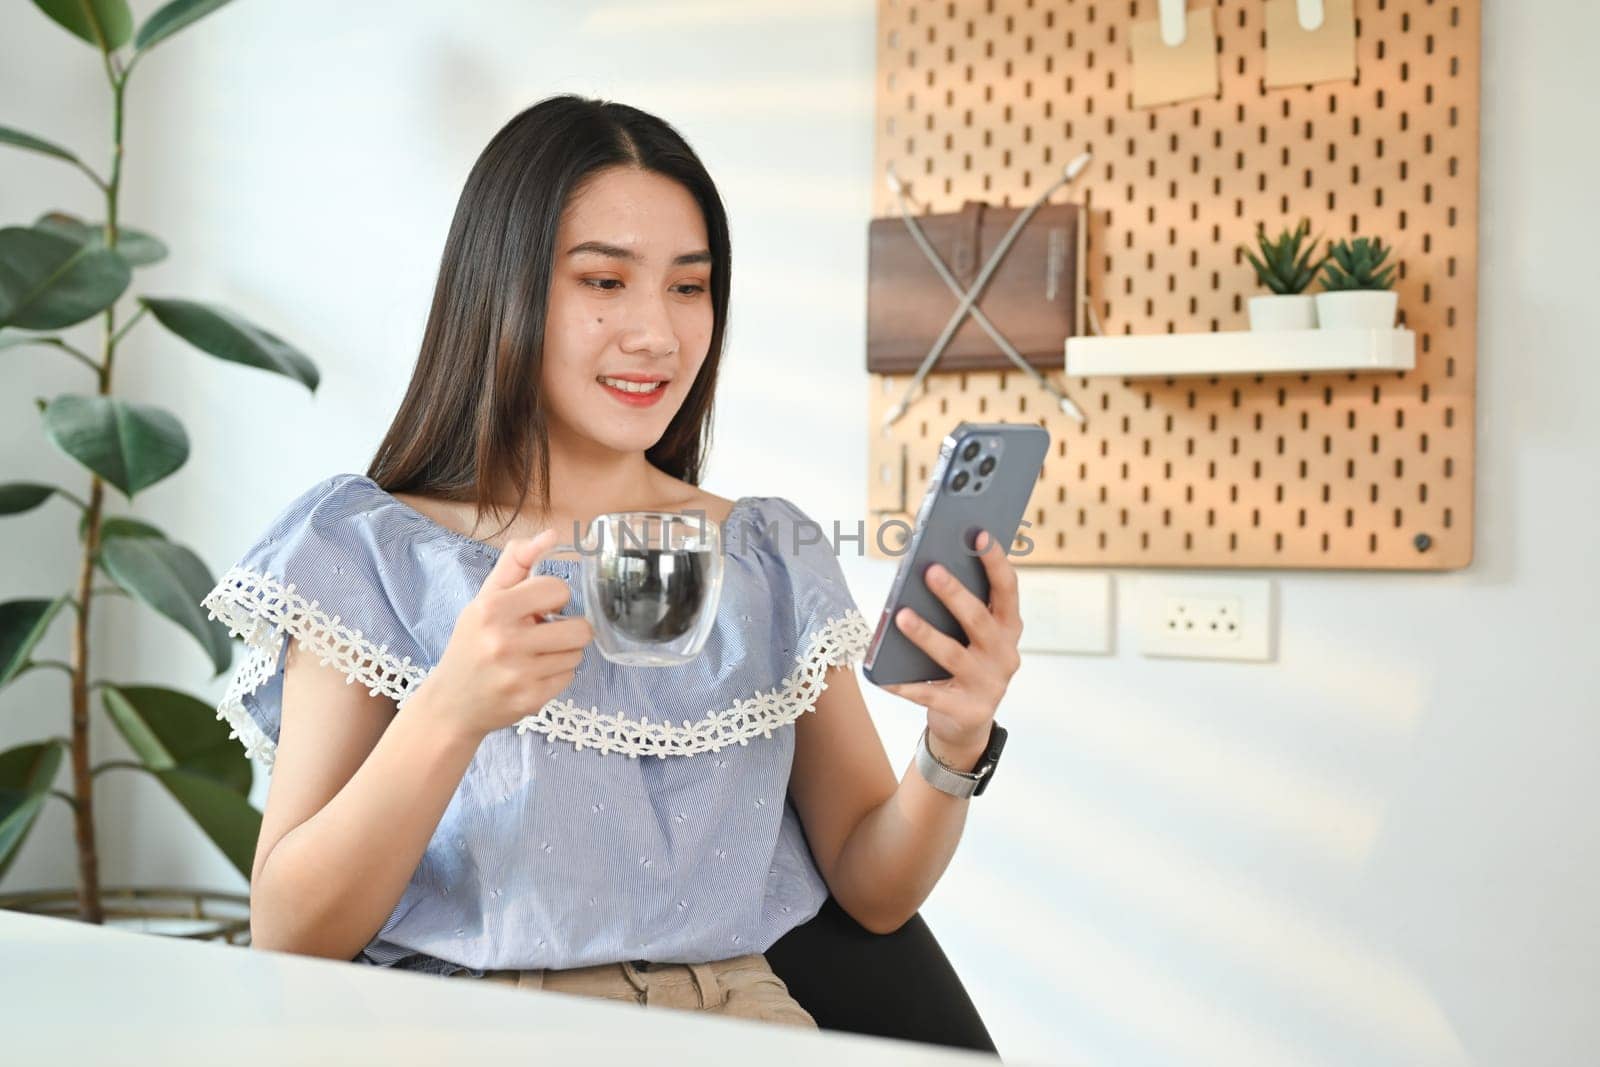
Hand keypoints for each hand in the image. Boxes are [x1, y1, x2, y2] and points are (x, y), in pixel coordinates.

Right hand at [411, 528, 593, 738]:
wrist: (451, 703)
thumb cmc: (472, 643)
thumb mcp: (485, 599)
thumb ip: (517, 563)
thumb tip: (551, 535)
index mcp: (493, 609)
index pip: (558, 590)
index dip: (553, 598)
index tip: (538, 609)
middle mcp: (505, 641)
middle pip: (580, 628)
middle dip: (568, 629)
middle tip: (545, 633)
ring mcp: (519, 674)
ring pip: (577, 654)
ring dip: (562, 652)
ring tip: (536, 655)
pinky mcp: (531, 700)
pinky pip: (568, 677)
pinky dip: (556, 675)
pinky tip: (533, 674)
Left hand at [879, 530, 1021, 768]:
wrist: (967, 722)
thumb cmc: (965, 663)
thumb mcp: (972, 635)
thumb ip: (962, 607)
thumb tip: (927, 568)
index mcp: (1009, 628)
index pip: (1007, 589)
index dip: (995, 561)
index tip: (979, 534)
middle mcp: (1004, 654)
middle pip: (979, 620)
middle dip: (955, 594)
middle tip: (930, 570)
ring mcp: (988, 684)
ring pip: (953, 655)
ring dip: (927, 634)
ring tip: (902, 615)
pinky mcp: (966, 710)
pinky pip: (930, 694)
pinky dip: (906, 685)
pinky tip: (884, 675)